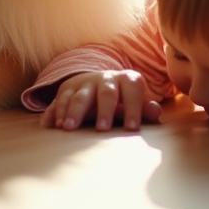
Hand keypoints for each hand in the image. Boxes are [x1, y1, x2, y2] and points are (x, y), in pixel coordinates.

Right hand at [40, 70, 162, 131]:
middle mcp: (104, 79)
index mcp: (126, 80)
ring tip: (68, 128)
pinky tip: (51, 125)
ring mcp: (83, 84)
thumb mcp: (135, 102)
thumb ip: (145, 109)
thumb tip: (156, 113)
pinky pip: (58, 101)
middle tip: (102, 129)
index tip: (132, 128)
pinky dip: (54, 113)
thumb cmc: (123, 99)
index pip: (132, 91)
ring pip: (78, 96)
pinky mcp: (66, 90)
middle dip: (104, 111)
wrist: (98, 82)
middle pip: (105, 93)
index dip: (133, 108)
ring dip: (73, 112)